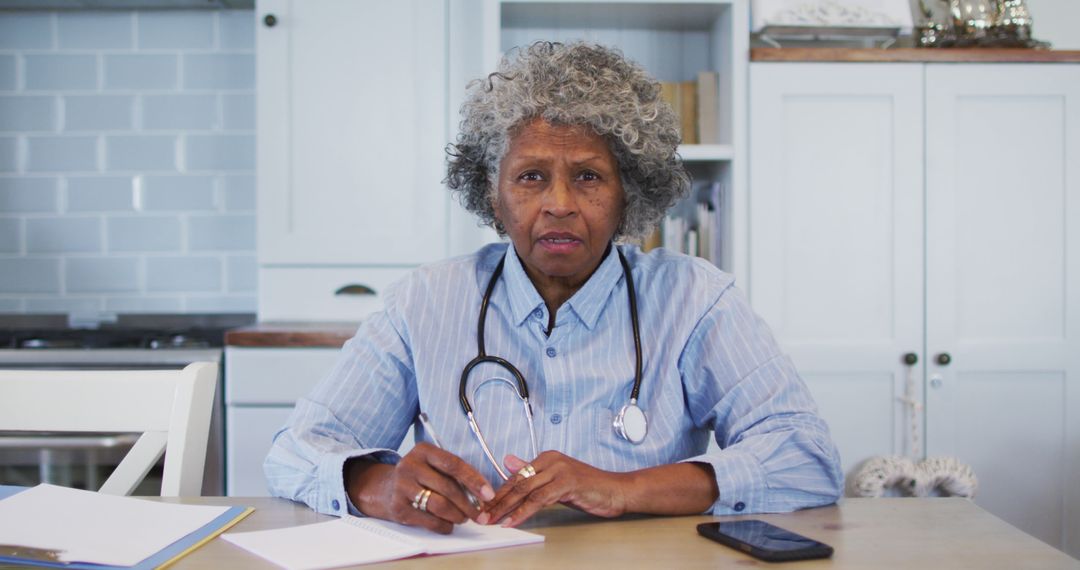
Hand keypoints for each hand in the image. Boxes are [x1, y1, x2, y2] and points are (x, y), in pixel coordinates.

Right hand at [345, 442, 495, 533]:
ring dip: (457, 515)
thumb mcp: (432, 465)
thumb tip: (484, 494)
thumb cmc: (419, 476)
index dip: (474, 480)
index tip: (489, 494)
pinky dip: (444, 525)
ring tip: (464, 518)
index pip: (454, 464)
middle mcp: (410, 465)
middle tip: (480, 514)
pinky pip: (428, 520)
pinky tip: (449, 525)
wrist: (383, 489)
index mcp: (423, 450)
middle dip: (469, 504)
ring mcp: (401, 486)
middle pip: (448, 487)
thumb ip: (455, 474)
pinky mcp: (398, 507)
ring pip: (439, 505)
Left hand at [481, 451, 628, 527]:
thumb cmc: (589, 488)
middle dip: (497, 501)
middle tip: (482, 516)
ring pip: (525, 490)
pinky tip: (513, 521)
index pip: (515, 476)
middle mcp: (551, 460)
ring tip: (493, 521)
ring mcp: (559, 470)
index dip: (498, 493)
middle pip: (517, 482)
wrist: (616, 491)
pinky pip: (539, 499)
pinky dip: (523, 512)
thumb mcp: (557, 480)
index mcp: (546, 457)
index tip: (485, 507)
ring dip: (506, 508)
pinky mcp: (567, 482)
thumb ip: (533, 473)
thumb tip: (509, 461)